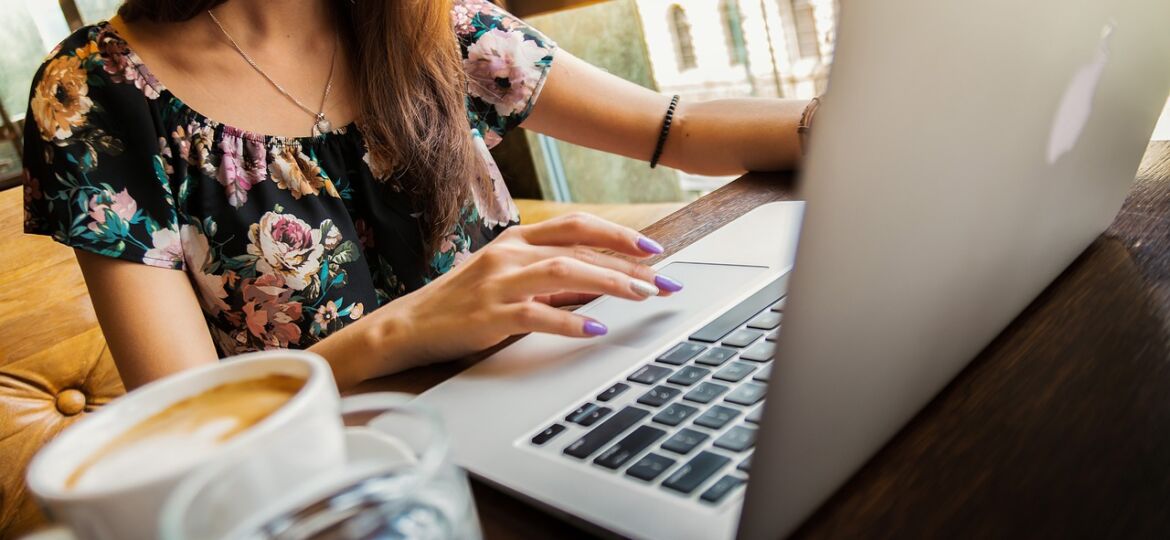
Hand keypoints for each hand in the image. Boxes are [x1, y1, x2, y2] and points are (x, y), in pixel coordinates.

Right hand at [372, 213, 683, 367]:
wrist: (408, 326)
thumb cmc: (462, 304)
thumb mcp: (507, 280)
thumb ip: (550, 278)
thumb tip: (601, 283)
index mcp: (516, 240)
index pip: (576, 226)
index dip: (618, 234)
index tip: (654, 250)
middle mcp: (509, 254)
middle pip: (579, 248)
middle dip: (628, 264)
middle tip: (664, 281)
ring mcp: (498, 283)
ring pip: (564, 272)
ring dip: (609, 283)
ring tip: (642, 296)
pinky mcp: (489, 316)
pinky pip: (537, 314)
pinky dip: (570, 320)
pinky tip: (595, 328)